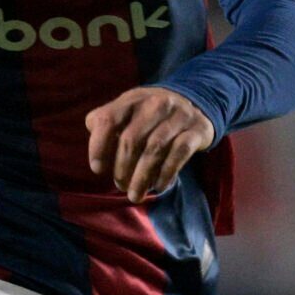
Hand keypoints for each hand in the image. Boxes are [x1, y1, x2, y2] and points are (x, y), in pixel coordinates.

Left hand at [86, 86, 214, 200]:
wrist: (193, 102)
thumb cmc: (148, 114)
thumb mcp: (126, 111)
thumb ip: (104, 126)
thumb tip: (97, 156)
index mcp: (131, 100)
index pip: (108, 120)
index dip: (98, 146)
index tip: (97, 169)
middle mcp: (155, 104)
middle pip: (131, 140)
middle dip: (122, 169)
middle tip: (120, 186)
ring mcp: (178, 115)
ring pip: (154, 149)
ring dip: (142, 177)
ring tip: (135, 194)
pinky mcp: (197, 130)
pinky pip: (179, 154)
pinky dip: (166, 173)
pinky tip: (159, 186)